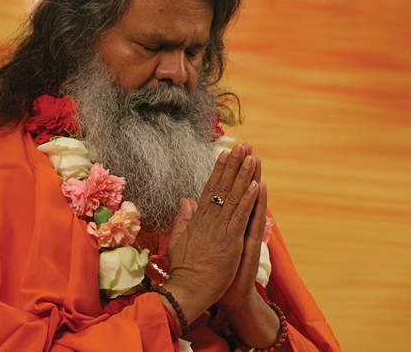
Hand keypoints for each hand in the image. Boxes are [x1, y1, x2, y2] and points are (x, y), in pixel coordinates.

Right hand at [163, 144, 259, 322]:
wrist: (189, 290)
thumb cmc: (184, 269)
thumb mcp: (179, 241)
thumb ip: (182, 220)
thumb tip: (185, 200)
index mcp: (198, 220)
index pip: (210, 189)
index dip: (218, 170)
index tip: (225, 154)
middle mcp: (209, 220)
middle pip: (223, 187)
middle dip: (233, 165)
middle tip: (242, 145)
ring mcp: (220, 230)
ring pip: (234, 198)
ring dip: (244, 176)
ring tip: (252, 157)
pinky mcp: (231, 242)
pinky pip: (241, 217)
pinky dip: (249, 200)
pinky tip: (256, 185)